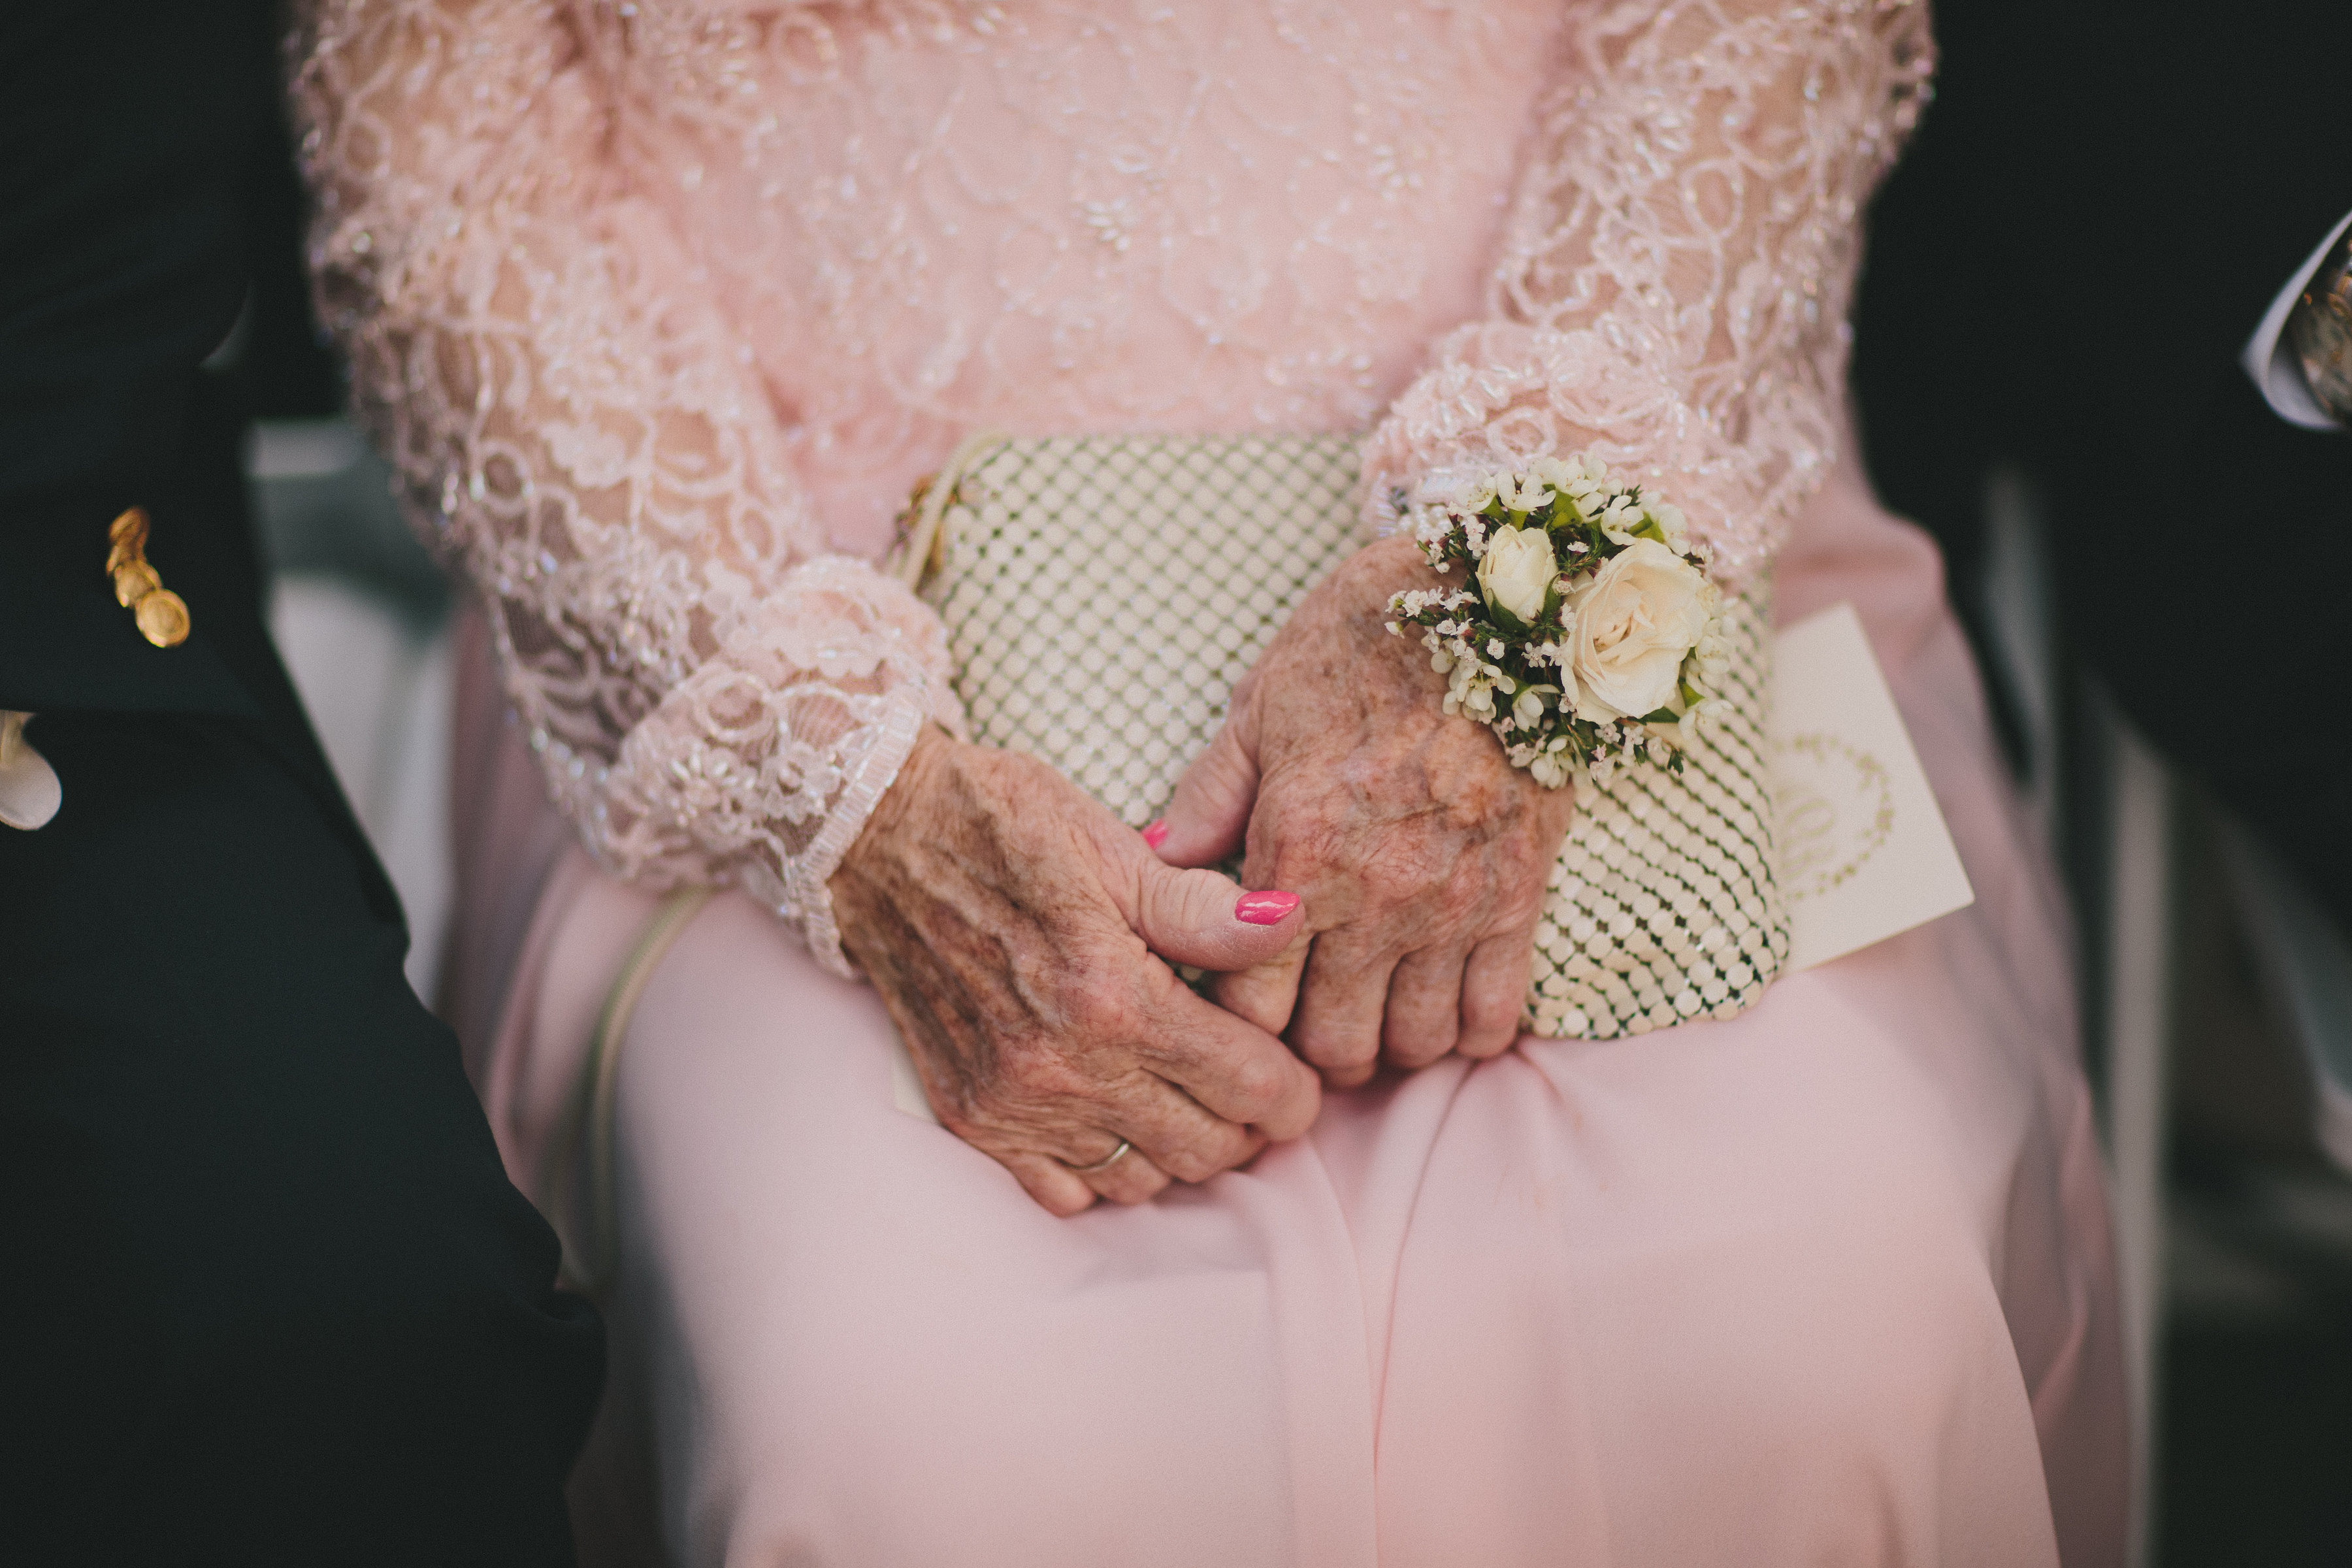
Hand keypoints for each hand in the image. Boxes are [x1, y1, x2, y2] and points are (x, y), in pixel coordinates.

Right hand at [832, 728, 1322, 1214]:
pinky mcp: (972, 1119)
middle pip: (1208, 1148)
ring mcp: (1013, 1103)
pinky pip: (1066, 1193)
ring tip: (1188, 1097)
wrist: (880, 838)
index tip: (1299, 1076)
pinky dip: (1106, 1170)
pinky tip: (1117, 1119)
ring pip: (1144, 1180)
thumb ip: (1206, 908)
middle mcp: (1064, 1067)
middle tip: (1251, 1085)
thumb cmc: (1006, 826)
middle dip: (1249, 1124)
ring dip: (1181, 1149)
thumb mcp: (1116, 847)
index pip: (1250, 1087)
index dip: (1295, 1091)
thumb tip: (1291, 924)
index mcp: (1114, 996)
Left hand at [1150, 535, 1576, 1086]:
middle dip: (1307, 1051)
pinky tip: (1439, 1003)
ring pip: (1413, 1045)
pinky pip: (1494, 1015)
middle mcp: (1375, 895)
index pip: (1249, 1005)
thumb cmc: (1363, 640)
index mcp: (1296, 851)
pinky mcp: (1520, 899)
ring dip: (1385, 1046)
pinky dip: (1462, 1031)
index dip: (1234, 1023)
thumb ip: (1207, 797)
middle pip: (1332, 1046)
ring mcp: (1454, 905)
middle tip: (1301, 1023)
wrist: (1497, 599)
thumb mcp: (1261, 705)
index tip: (1236, 1005)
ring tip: (1368, 1015)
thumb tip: (1149, 861)